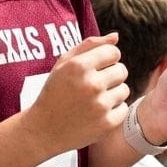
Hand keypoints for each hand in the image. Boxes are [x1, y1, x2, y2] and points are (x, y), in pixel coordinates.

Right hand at [23, 34, 129, 157]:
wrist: (42, 130)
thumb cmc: (54, 92)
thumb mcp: (63, 64)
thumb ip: (89, 45)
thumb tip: (116, 36)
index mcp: (79, 66)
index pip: (113, 52)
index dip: (106, 59)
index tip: (95, 68)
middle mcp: (91, 84)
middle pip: (121, 70)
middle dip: (110, 76)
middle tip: (92, 86)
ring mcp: (100, 105)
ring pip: (124, 89)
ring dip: (112, 93)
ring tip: (93, 100)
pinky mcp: (107, 123)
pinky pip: (123, 108)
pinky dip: (112, 111)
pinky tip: (95, 114)